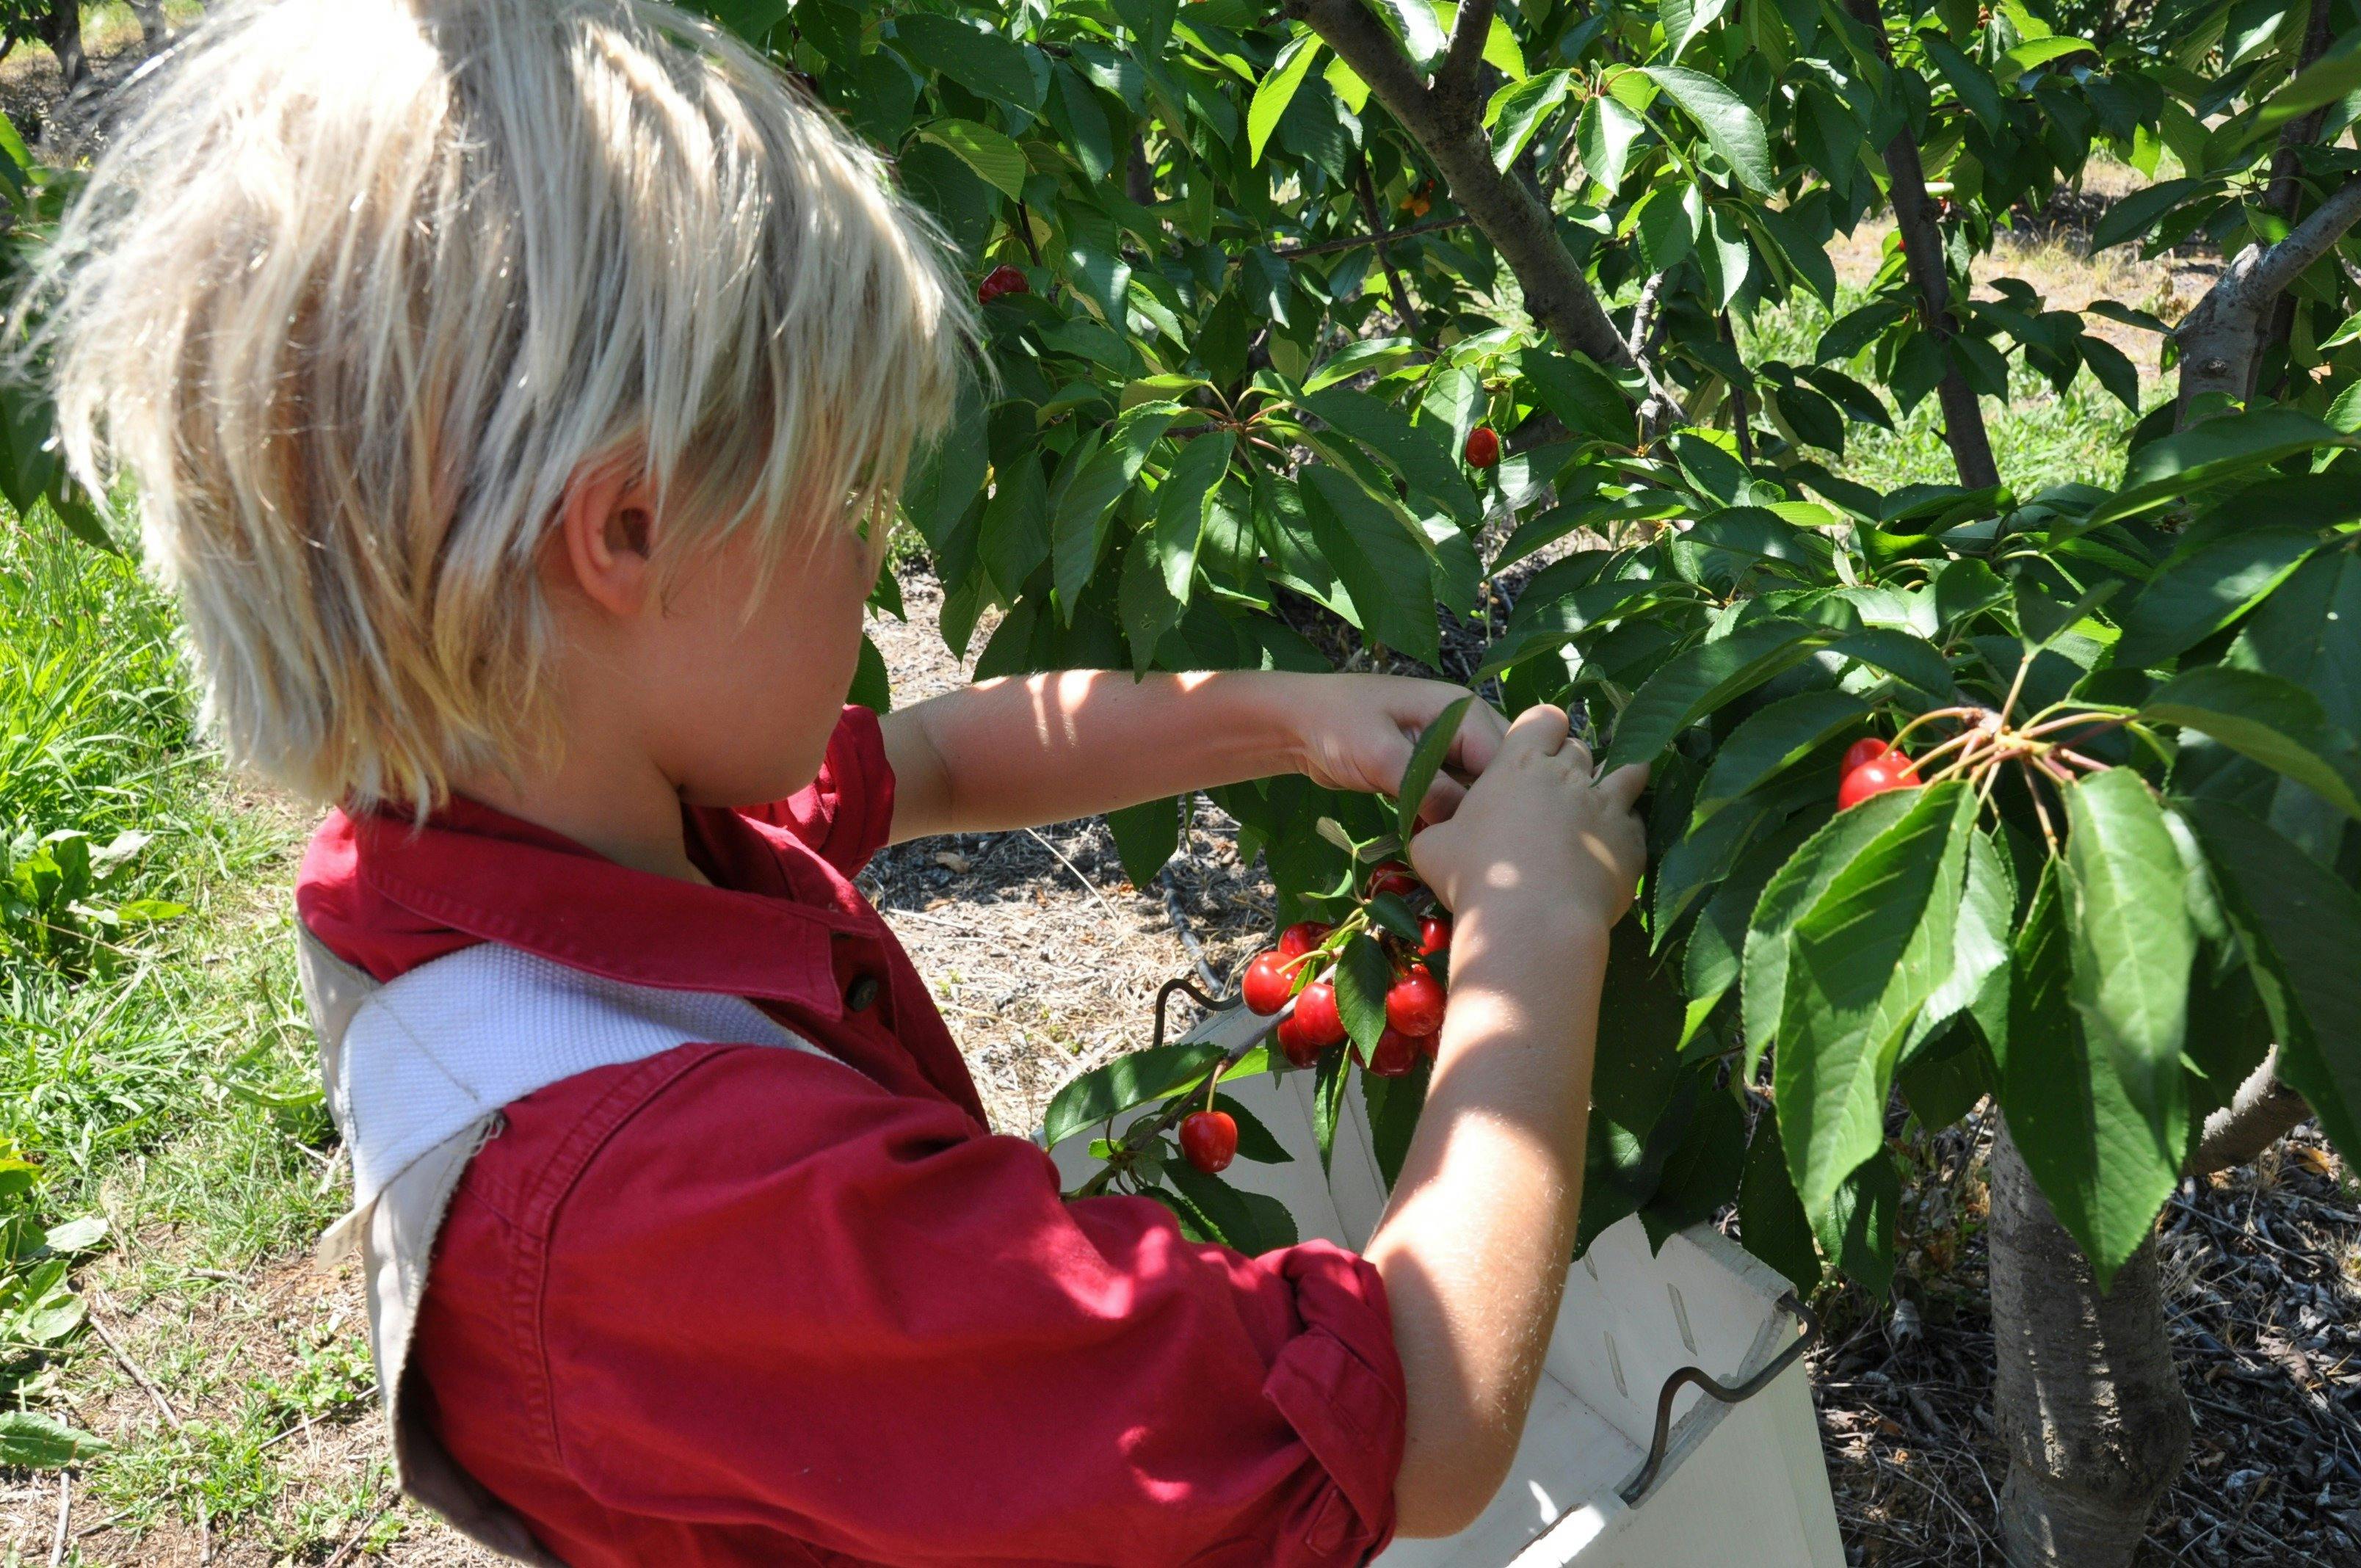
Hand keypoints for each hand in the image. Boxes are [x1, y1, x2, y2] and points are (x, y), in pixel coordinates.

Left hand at [1287, 674, 1512, 823]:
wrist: (1297, 722)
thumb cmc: (1337, 724)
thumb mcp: (1383, 755)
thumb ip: (1426, 786)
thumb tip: (1462, 824)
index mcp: (1461, 710)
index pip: (1504, 756)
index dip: (1503, 796)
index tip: (1490, 834)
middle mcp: (1464, 726)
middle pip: (1498, 773)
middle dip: (1491, 807)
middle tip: (1477, 845)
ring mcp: (1448, 748)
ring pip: (1478, 787)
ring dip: (1469, 814)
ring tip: (1461, 846)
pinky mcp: (1431, 768)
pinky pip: (1455, 794)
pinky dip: (1449, 815)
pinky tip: (1441, 839)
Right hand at [1406, 703, 1646, 932]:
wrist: (1531, 923)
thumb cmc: (1473, 879)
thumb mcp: (1432, 849)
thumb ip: (1440, 828)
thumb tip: (1436, 833)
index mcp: (1518, 764)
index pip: (1544, 718)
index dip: (1543, 730)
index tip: (1536, 750)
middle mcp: (1568, 775)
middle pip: (1579, 748)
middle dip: (1569, 765)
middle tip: (1554, 795)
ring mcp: (1606, 805)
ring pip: (1628, 771)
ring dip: (1617, 780)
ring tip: (1603, 803)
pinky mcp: (1631, 841)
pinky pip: (1636, 823)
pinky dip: (1625, 832)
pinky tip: (1611, 851)